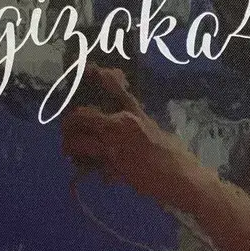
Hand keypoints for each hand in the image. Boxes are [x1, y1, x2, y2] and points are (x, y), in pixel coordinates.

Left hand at [61, 64, 214, 212]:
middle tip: (68, 127)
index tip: (88, 71)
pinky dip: (86, 167)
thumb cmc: (175, 153)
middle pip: (83, 115)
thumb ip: (136, 121)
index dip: (97, 76)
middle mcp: (120, 126)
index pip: (113, 87)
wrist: (181, 178)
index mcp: (133, 113)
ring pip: (78, 141)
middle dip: (69, 121)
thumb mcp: (155, 129)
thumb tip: (122, 119)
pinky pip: (90, 165)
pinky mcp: (111, 169)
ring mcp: (113, 148)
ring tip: (70, 150)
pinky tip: (87, 169)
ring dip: (70, 145)